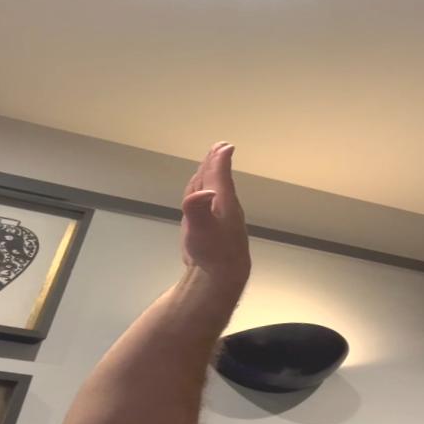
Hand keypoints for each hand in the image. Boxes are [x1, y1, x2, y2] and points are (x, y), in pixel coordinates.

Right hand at [180, 142, 250, 280]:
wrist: (219, 277)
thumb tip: (203, 191)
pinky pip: (206, 203)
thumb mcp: (201, 230)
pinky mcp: (209, 228)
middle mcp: (222, 206)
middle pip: (217, 180)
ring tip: (211, 162)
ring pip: (211, 191)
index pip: (221, 176)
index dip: (221, 160)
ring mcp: (217, 218)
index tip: (226, 146)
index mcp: (223, 201)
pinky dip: (203, 192)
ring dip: (209, 176)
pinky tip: (202, 192)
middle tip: (220, 147)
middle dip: (215, 164)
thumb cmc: (213, 252)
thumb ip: (197, 209)